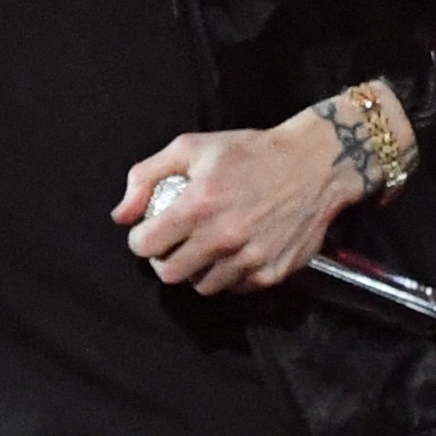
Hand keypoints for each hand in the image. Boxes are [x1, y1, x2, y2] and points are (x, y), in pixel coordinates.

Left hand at [114, 82, 413, 295]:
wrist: (314, 164)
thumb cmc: (248, 152)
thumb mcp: (189, 147)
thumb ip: (145, 177)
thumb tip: (121, 215)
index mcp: (198, 205)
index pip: (146, 246)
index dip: (140, 240)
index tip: (147, 232)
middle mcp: (223, 238)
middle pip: (170, 274)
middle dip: (163, 259)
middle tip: (172, 244)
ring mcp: (250, 259)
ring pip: (203, 286)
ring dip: (196, 270)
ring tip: (204, 248)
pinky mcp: (273, 273)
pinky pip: (236, 288)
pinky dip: (228, 275)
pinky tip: (232, 252)